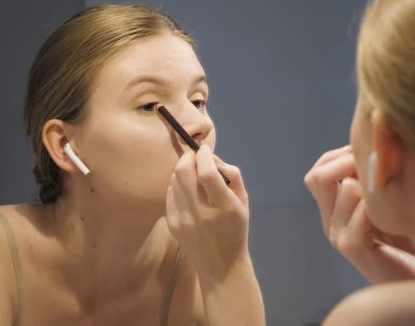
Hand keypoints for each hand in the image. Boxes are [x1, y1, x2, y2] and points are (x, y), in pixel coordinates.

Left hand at [166, 144, 250, 280]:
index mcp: (224, 207)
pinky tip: (188, 194)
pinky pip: (170, 193)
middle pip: (183, 172)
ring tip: (194, 176)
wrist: (220, 265)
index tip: (205, 148)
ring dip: (183, 170)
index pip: (207, 172)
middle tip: (196, 156)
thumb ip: (232, 176)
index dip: (204, 154)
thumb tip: (212, 159)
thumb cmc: (236, 230)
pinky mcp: (172, 223)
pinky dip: (178, 186)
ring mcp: (183, 219)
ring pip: (174, 180)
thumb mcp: (244, 202)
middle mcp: (201, 213)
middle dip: (189, 157)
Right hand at [304, 146, 414, 283]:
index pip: (317, 171)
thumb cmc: (402, 236)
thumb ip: (367, 180)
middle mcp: (328, 221)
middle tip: (377, 166)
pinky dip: (379, 205)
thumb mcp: (381, 201)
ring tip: (391, 193)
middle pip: (318, 176)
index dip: (339, 156)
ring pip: (345, 188)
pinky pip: (361, 212)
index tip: (366, 157)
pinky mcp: (353, 247)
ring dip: (372, 184)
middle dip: (349, 161)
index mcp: (331, 209)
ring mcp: (337, 235)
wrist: (413, 275)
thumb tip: (369, 144)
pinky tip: (393, 211)